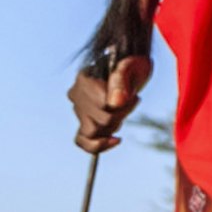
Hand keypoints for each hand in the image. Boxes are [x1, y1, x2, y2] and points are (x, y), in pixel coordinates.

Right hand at [69, 39, 151, 153]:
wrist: (132, 69)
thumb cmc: (132, 66)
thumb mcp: (132, 66)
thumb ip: (121, 81)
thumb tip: (113, 104)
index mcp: (84, 78)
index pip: (101, 105)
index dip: (122, 107)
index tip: (135, 97)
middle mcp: (76, 94)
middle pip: (98, 120)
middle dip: (120, 116)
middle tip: (133, 101)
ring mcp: (78, 109)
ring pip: (90, 132)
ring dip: (112, 127)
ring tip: (122, 114)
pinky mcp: (84, 121)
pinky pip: (82, 141)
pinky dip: (98, 146)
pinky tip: (115, 140)